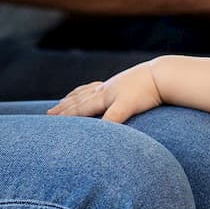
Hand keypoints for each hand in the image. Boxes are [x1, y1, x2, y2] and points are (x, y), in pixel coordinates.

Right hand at [48, 63, 164, 123]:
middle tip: (48, 113)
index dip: (64, 116)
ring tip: (64, 101)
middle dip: (63, 107)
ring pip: (86, 92)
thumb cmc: (145, 92)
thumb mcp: (127, 107)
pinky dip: (88, 90)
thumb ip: (112, 119)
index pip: (78, 108)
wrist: (161, 75)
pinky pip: (97, 87)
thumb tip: (98, 133)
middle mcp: (103, 90)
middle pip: (78, 100)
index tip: (49, 121)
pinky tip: (92, 91)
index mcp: (102, 96)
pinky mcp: (120, 84)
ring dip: (73, 98)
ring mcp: (111, 85)